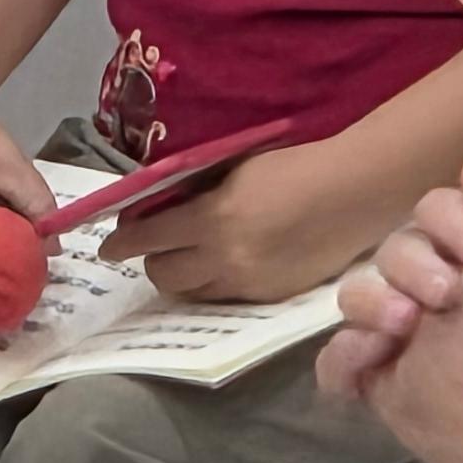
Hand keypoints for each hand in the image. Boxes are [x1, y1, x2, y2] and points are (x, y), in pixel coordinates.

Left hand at [104, 140, 377, 305]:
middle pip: (164, 276)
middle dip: (151, 263)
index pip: (148, 238)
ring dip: (183, 278)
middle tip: (154, 248)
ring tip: (188, 261)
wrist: (354, 190)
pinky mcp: (272, 297)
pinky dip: (217, 284)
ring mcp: (249, 283)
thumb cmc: (295, 164)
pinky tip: (226, 267)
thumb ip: (196, 190)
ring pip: (193, 294)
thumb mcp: (236, 168)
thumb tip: (160, 204)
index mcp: (212, 218)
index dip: (122, 243)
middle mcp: (224, 258)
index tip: (108, 247)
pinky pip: (227, 298)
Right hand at [319, 164, 462, 397]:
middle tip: (448, 294)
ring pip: (360, 292)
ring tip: (406, 323)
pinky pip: (339, 360)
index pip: (451, 211)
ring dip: (374, 298)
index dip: (459, 214)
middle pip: (400, 244)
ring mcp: (405, 336)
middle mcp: (437, 290)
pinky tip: (370, 361)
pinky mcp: (383, 382)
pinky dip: (342, 356)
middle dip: (419, 258)